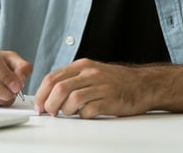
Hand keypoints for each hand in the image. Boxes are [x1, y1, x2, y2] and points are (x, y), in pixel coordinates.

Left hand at [34, 58, 149, 117]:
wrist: (144, 84)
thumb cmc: (116, 80)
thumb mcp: (92, 71)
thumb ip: (72, 78)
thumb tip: (49, 93)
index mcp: (82, 66)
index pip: (53, 77)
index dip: (41, 93)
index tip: (39, 104)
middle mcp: (90, 74)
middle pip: (59, 88)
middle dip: (49, 104)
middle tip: (49, 112)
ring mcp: (101, 87)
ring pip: (71, 99)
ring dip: (64, 111)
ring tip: (68, 113)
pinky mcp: (110, 101)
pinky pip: (88, 111)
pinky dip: (82, 116)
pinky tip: (85, 114)